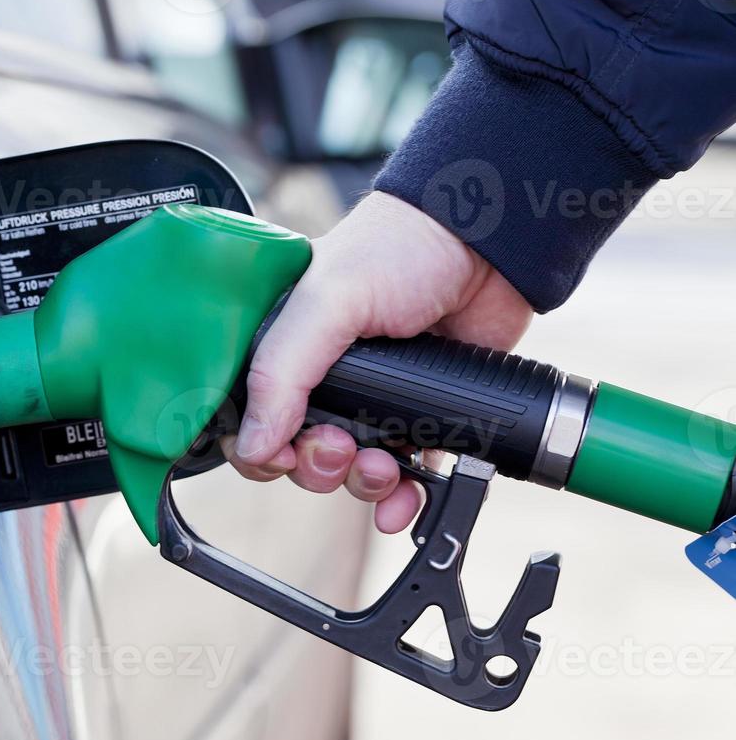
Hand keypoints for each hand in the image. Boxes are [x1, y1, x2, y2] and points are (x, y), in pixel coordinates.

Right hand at [228, 192, 534, 532]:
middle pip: (298, 454)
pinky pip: (403, 476)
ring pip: (350, 472)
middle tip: (341, 448)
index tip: (284, 455)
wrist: (490, 242)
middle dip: (318, 466)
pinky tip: (408, 498)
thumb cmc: (403, 246)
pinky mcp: (421, 415)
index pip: (249, 416)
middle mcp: (323, 377)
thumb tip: (253, 446)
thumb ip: (282, 372)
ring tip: (384, 466)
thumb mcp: (326, 301)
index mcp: (285, 347)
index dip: (261, 449)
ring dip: (363, 484)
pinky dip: (403, 497)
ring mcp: (373, 399)